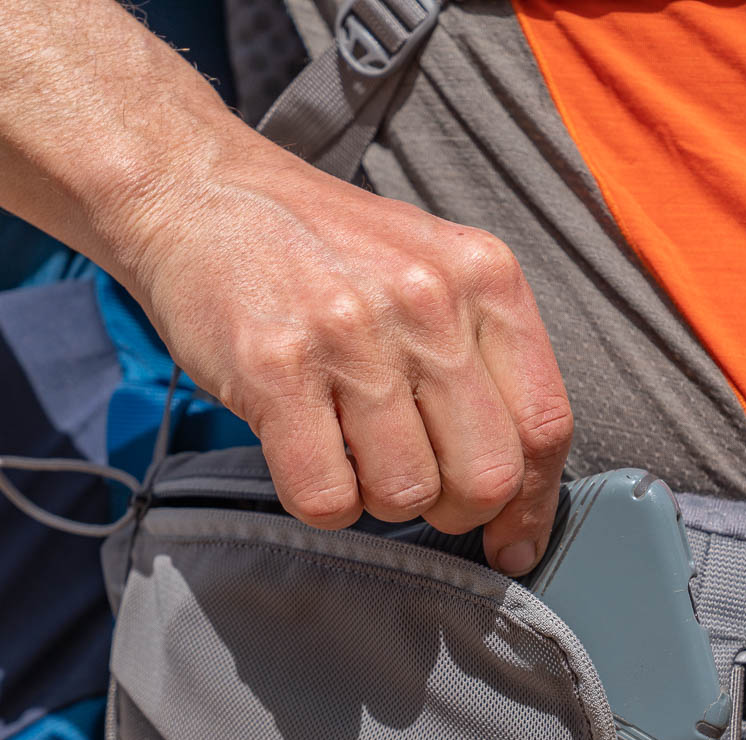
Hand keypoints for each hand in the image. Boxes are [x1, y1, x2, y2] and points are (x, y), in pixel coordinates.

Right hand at [120, 136, 572, 574]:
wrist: (199, 191)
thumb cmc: (318, 246)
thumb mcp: (429, 270)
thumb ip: (481, 358)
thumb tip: (518, 490)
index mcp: (484, 276)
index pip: (545, 424)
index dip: (532, 504)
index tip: (512, 542)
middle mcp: (428, 301)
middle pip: (486, 476)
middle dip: (453, 510)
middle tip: (413, 487)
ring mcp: (351, 334)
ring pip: (406, 495)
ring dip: (376, 501)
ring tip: (346, 450)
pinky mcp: (276, 368)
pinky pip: (327, 497)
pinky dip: (320, 501)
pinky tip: (305, 454)